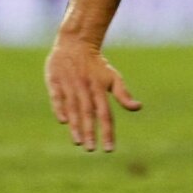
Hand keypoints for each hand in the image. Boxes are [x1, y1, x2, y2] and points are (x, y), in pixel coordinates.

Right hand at [45, 35, 141, 151]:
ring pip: (73, 107)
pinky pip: (57, 96)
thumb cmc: (96, 65)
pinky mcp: (55, 80)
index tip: (109, 149)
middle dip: (90, 131)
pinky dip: (60, 107)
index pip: (105, 114)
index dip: (107, 131)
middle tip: (92, 150)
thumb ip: (123, 94)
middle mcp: (86, 87)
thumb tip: (138, 107)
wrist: (77, 42)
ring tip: (79, 142)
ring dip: (75, 125)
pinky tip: (63, 121)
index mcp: (100, 88)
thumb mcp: (113, 77)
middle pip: (89, 113)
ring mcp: (70, 84)